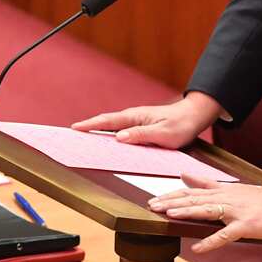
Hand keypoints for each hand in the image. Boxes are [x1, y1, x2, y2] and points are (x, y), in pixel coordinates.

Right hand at [70, 92, 222, 148]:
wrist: (194, 116)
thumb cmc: (181, 125)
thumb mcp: (164, 134)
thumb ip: (142, 136)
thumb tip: (119, 138)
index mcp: (135, 117)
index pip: (108, 122)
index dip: (90, 125)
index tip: (73, 129)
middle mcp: (132, 118)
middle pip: (104, 124)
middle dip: (86, 128)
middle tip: (68, 136)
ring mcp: (135, 122)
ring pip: (110, 128)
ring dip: (95, 133)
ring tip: (79, 142)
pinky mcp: (139, 128)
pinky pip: (119, 132)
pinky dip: (107, 136)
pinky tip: (103, 145)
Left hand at [148, 174, 261, 253]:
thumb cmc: (258, 199)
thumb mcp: (229, 187)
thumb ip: (205, 183)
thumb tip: (184, 174)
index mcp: (220, 192)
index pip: (191, 192)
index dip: (172, 195)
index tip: (154, 200)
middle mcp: (225, 199)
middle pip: (195, 200)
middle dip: (173, 203)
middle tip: (153, 206)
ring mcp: (235, 212)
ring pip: (208, 210)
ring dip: (188, 212)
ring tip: (170, 215)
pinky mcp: (245, 225)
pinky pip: (226, 234)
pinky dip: (211, 241)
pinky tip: (199, 247)